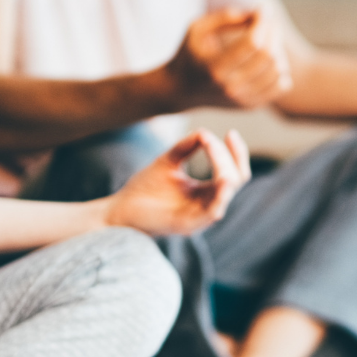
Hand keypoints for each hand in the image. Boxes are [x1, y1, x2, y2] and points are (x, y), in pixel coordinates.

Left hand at [105, 129, 250, 236]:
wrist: (120, 210)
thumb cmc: (144, 188)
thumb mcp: (168, 161)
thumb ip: (186, 147)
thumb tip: (204, 131)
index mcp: (206, 192)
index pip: (233, 172)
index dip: (236, 153)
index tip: (230, 132)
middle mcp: (208, 205)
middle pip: (235, 180)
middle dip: (227, 157)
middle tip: (209, 141)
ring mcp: (200, 217)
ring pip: (227, 193)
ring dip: (225, 171)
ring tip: (214, 149)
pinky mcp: (187, 225)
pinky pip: (212, 212)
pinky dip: (220, 196)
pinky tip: (221, 179)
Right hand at [162, 8, 292, 108]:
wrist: (180, 89)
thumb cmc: (190, 53)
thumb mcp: (197, 28)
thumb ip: (224, 17)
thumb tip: (254, 15)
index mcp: (215, 68)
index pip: (252, 42)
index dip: (262, 21)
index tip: (262, 8)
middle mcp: (230, 87)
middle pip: (269, 55)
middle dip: (273, 31)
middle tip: (267, 19)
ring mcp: (242, 99)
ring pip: (279, 69)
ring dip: (277, 48)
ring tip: (265, 38)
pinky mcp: (251, 105)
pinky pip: (282, 85)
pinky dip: (281, 68)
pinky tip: (268, 57)